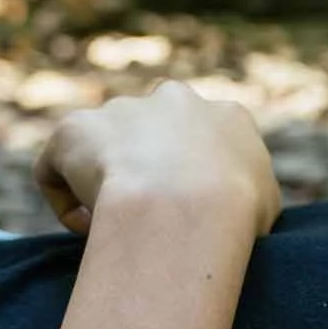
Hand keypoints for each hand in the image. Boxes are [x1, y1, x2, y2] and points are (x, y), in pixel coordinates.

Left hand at [31, 80, 281, 239]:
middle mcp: (174, 100)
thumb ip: (251, 193)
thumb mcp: (268, 204)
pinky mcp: (75, 128)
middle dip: (147, 165)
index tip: (188, 213)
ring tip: (112, 228)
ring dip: (104, 182)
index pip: (208, 140)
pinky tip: (83, 227)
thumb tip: (240, 208)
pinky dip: (64, 197)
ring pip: (104, 147)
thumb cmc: (237, 214)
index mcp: (225, 116)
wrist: (187, 205)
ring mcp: (122, 109)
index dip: (194, 179)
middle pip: (154, 129)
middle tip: (148, 212)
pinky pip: (59, 167)